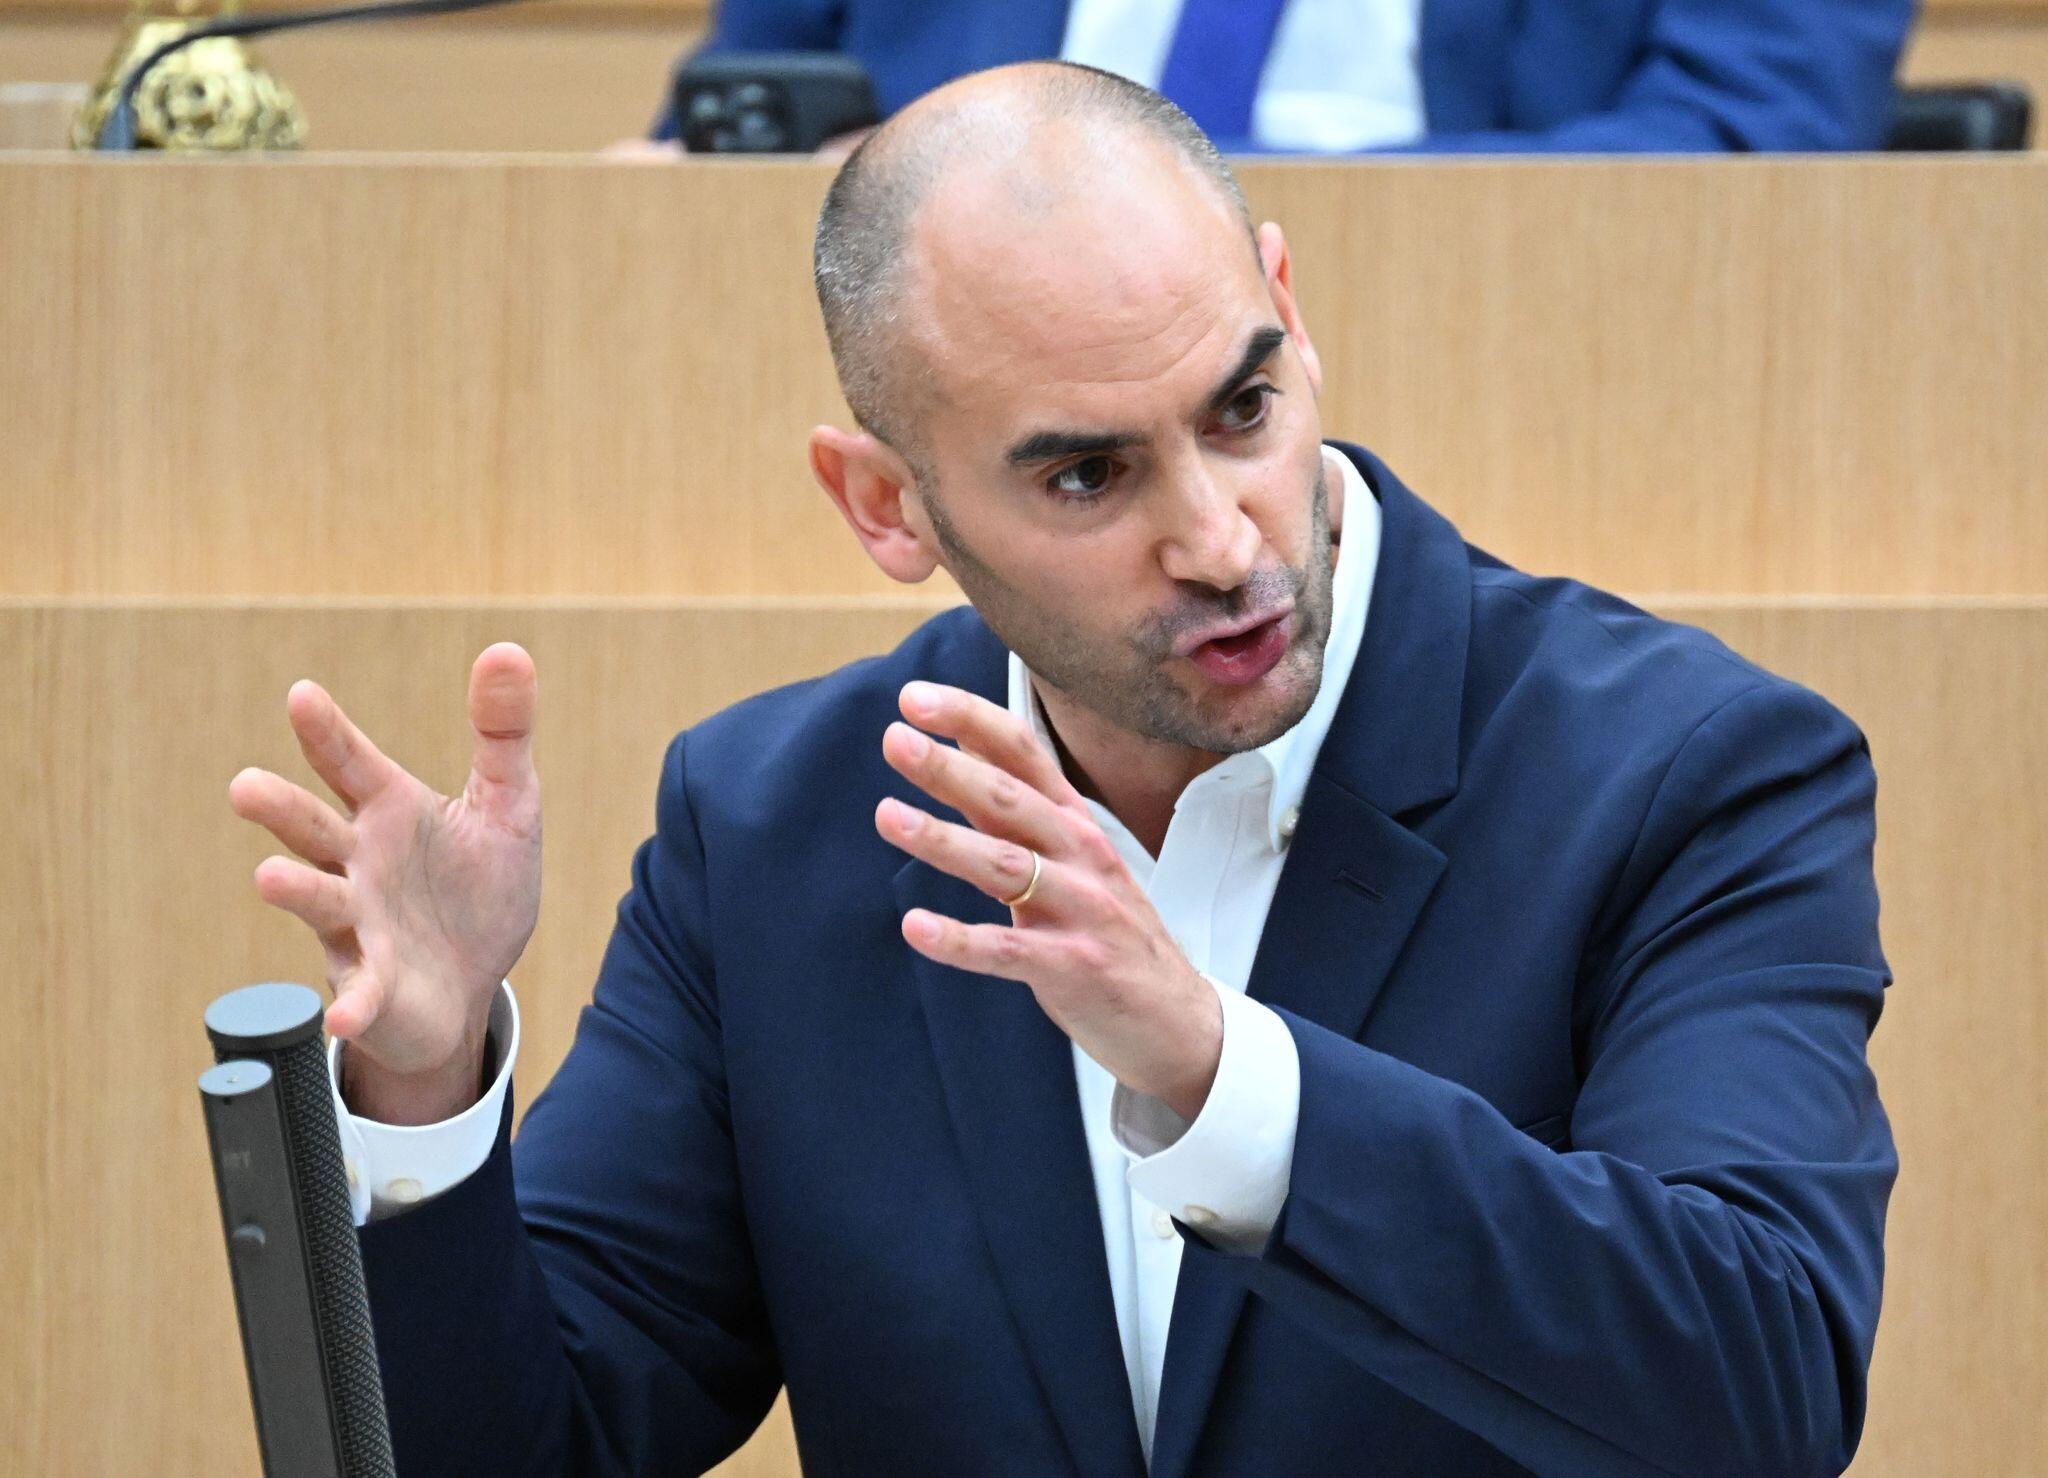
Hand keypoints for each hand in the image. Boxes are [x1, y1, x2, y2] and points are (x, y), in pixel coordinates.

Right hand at [228, 644, 542, 1123]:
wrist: (474, 983)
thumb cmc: (478, 886)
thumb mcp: (508, 804)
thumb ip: (503, 733)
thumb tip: (509, 649)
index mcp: (390, 811)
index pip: (351, 763)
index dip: (326, 732)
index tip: (301, 695)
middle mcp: (359, 864)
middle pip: (312, 828)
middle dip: (281, 809)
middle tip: (245, 786)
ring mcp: (358, 925)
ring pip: (319, 902)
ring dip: (296, 890)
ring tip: (269, 876)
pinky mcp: (375, 986)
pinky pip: (360, 994)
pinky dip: (351, 1005)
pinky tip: (343, 1017)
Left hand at [875, 682, 1222, 1119]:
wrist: (1178, 1019)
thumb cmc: (1111, 930)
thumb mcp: (1070, 857)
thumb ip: (1013, 808)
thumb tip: (956, 746)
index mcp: (1076, 822)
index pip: (1024, 753)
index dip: (971, 720)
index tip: (914, 698)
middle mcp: (1082, 856)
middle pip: (1011, 799)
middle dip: (950, 766)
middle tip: (895, 738)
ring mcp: (1082, 911)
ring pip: (1006, 866)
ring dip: (944, 840)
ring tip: (888, 815)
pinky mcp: (1073, 968)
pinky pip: (1007, 952)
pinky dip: (960, 940)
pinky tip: (915, 927)